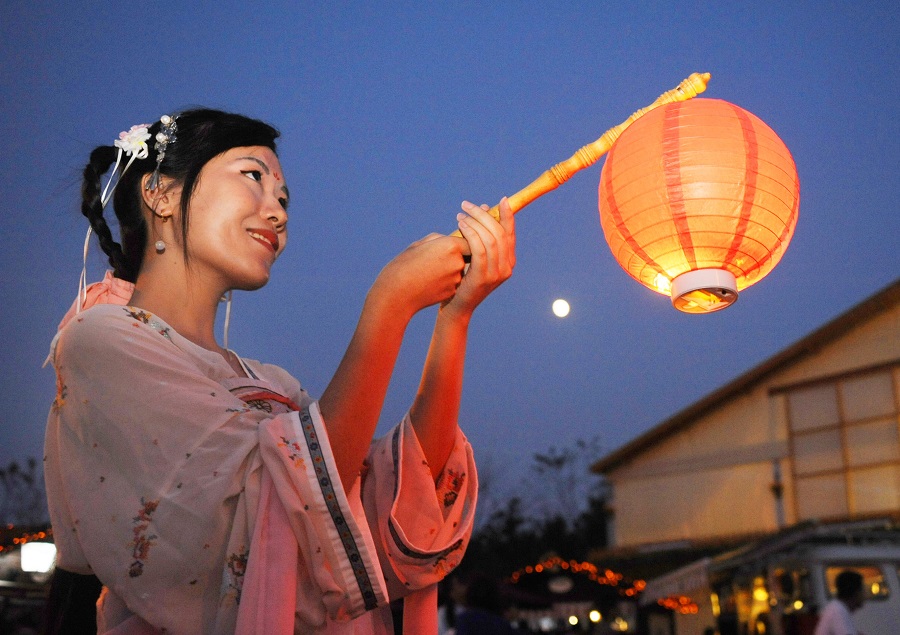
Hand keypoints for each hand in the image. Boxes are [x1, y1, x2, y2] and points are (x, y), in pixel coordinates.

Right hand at [368, 233, 468, 320]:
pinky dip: (444, 281)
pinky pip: (452, 282)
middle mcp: (457, 262)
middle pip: (465, 255)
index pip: (467, 240)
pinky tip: (428, 282)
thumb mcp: (419, 244)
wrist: (396, 293)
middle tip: (435, 259)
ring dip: (448, 269)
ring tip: (428, 271)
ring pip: (458, 270)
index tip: (449, 244)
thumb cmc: (404, 265)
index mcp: (451, 246)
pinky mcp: (452, 292)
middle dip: (455, 256)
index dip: (459, 242)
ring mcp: (456, 279)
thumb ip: (439, 239)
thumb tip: (450, 239)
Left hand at [442, 196, 515, 317]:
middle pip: (499, 233)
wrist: (457, 307)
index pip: (510, 233)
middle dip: (483, 215)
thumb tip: (483, 208)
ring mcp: (497, 274)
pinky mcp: (484, 277)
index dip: (507, 215)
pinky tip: (461, 226)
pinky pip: (480, 249)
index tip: (501, 199)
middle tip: (466, 205)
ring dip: (474, 222)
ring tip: (460, 215)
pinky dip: (471, 233)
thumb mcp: (474, 257)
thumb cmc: (462, 280)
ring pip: (490, 239)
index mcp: (508, 261)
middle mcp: (507, 267)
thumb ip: (481, 237)